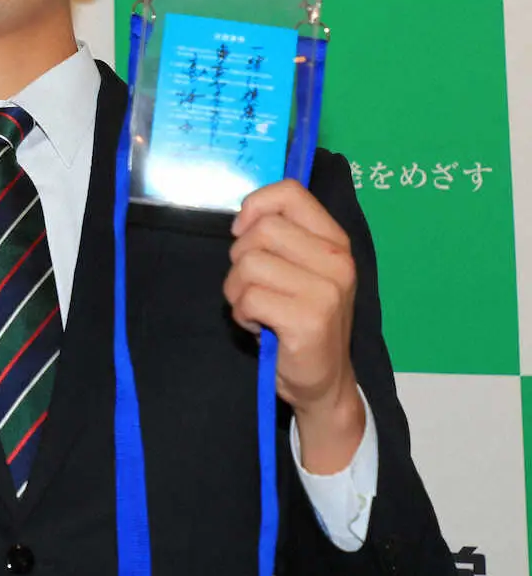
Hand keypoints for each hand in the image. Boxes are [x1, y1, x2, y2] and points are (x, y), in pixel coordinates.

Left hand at [224, 179, 365, 472]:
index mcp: (335, 241)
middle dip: (240, 259)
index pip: (290, 193)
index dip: (256, 206)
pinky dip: (242, 313)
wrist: (324, 382)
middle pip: (260, 230)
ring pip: (248, 263)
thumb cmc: (302, 320)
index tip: (243, 231)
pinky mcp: (309, 319)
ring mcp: (326, 290)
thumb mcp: (300, 270)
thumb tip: (242, 219)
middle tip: (255, 287)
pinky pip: (248, 297)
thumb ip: (280, 238)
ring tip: (258, 309)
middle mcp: (337, 261)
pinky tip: (259, 327)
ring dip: (238, 290)